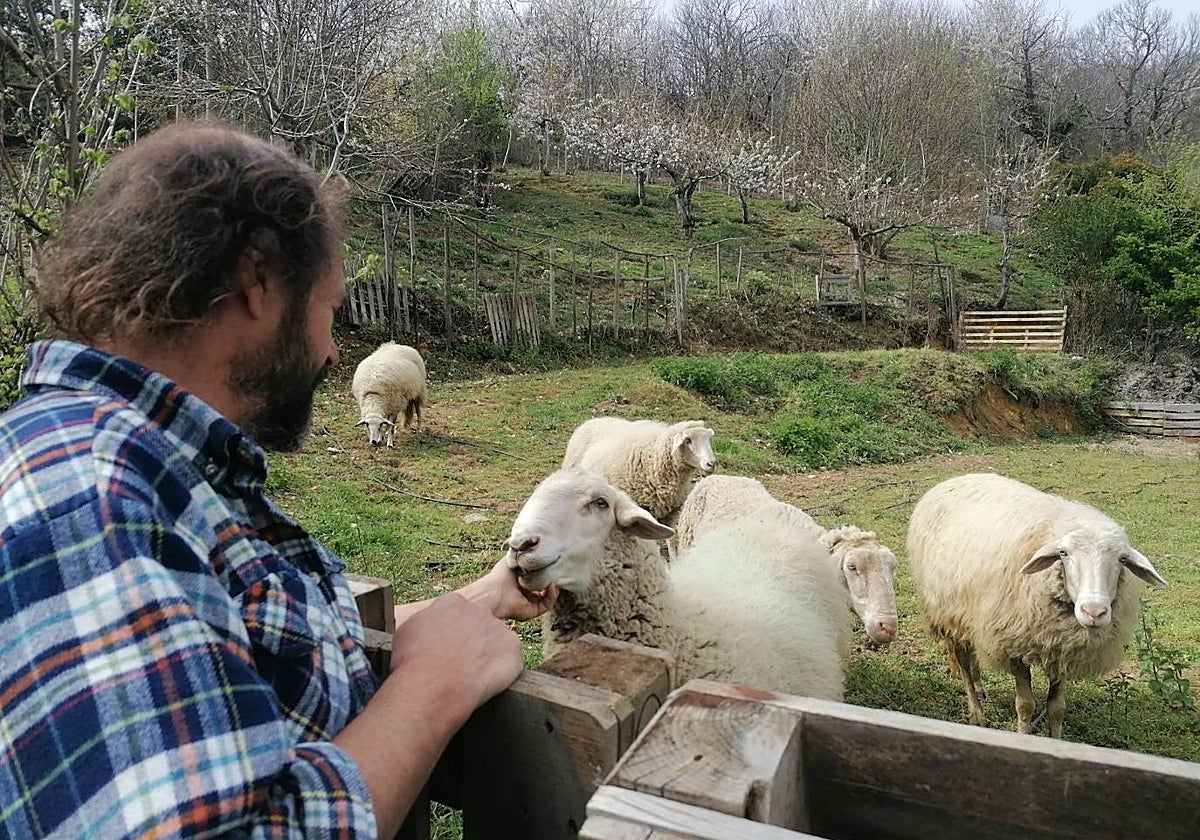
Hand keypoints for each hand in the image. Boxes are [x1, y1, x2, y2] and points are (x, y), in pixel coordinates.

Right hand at [388, 592, 523, 708]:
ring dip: (488, 658)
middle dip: (473, 643)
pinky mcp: (514, 650)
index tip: (448, 651)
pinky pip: (510, 662)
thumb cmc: (412, 662)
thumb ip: (423, 623)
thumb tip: (423, 628)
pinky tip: (485, 684)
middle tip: (461, 666)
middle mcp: (479, 609)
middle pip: (480, 625)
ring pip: (496, 644)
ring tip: (471, 678)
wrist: (432, 685)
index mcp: (453, 602)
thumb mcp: (406, 632)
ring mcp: (499, 628)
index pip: (459, 614)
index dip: (454, 635)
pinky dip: (502, 674)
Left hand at [459, 557, 558, 621]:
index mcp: (521, 580)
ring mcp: (530, 602)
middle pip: (545, 586)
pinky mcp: (533, 611)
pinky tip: (550, 586)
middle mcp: (526, 592)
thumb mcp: (514, 557)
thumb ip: (525, 553)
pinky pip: (548, 604)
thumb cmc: (500, 575)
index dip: (545, 569)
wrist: (495, 592)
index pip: (538, 575)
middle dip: (551, 577)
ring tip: (552, 577)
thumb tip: (535, 545)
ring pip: (549, 595)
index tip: (550, 561)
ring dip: (553, 586)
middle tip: (554, 569)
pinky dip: (552, 595)